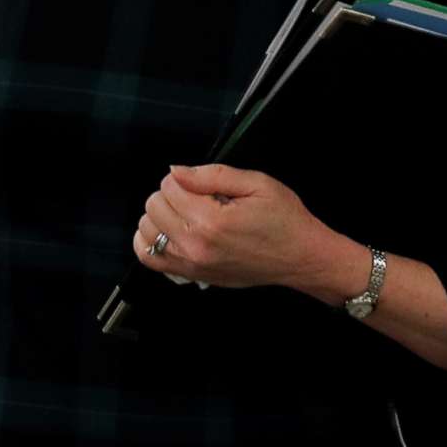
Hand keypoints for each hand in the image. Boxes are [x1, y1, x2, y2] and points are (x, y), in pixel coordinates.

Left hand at [132, 164, 344, 292]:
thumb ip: (212, 175)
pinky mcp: (192, 276)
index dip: (183, 178)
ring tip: (185, 213)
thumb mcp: (256, 183)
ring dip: (160, 216)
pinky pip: (150, 258)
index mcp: (212, 220)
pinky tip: (170, 231)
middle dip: (171, 194)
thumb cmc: (284, 220)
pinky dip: (151, 241)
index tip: (201, 183)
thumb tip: (177, 171)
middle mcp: (196, 246)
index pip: (169, 187)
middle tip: (197, 197)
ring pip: (146, 231)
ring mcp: (192, 265)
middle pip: (154, 207)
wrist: (300, 257)